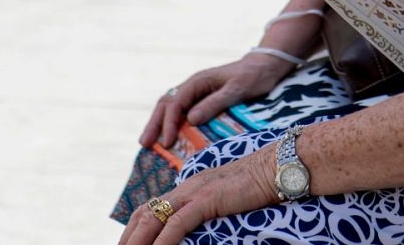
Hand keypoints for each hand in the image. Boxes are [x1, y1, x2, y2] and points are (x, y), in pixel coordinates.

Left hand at [118, 142, 280, 244]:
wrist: (278, 167)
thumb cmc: (259, 187)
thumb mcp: (228, 200)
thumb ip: (210, 210)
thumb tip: (202, 226)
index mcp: (189, 188)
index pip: (151, 207)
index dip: (134, 228)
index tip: (126, 244)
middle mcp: (186, 188)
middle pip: (145, 213)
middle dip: (128, 238)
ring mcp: (195, 192)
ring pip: (155, 218)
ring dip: (138, 241)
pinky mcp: (207, 199)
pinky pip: (178, 223)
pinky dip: (163, 240)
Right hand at [140, 53, 294, 148]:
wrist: (266, 66)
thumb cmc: (253, 76)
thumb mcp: (237, 89)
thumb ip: (214, 103)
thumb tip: (190, 119)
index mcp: (198, 81)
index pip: (176, 103)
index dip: (169, 123)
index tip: (167, 142)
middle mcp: (193, 86)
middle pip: (166, 104)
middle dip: (155, 124)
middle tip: (144, 144)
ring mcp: (197, 93)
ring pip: (171, 107)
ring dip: (159, 124)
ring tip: (149, 143)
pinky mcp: (203, 100)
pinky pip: (182, 112)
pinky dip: (171, 124)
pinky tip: (168, 136)